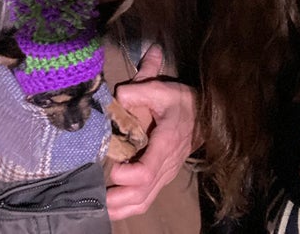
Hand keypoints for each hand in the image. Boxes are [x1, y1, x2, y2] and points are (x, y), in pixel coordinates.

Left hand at [105, 44, 197, 219]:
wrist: (204, 115)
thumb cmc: (181, 102)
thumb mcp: (160, 89)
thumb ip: (137, 92)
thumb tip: (117, 98)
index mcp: (165, 144)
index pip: (147, 172)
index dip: (128, 176)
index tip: (113, 168)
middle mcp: (166, 165)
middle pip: (142, 193)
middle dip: (118, 200)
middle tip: (94, 198)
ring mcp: (165, 174)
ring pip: (144, 201)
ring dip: (121, 208)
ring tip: (100, 209)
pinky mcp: (162, 177)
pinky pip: (147, 198)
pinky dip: (129, 207)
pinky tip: (112, 208)